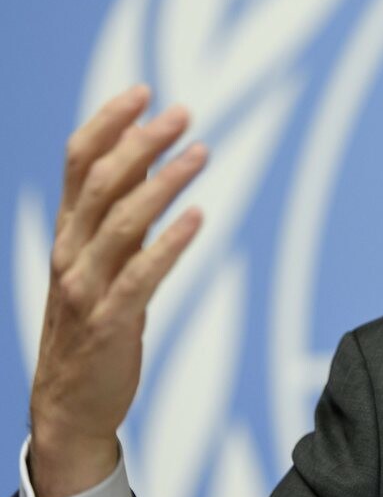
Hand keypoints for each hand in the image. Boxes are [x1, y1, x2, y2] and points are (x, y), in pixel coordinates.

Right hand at [29, 86, 205, 496]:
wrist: (69, 405)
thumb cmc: (93, 323)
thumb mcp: (101, 261)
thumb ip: (119, 214)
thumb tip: (150, 161)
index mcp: (67, 233)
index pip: (78, 164)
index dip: (108, 123)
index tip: (143, 91)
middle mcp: (70, 253)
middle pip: (101, 183)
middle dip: (142, 142)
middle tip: (183, 113)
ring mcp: (86, 287)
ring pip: (121, 222)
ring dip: (163, 183)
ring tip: (200, 153)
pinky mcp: (111, 320)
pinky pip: (141, 275)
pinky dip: (169, 243)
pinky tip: (197, 217)